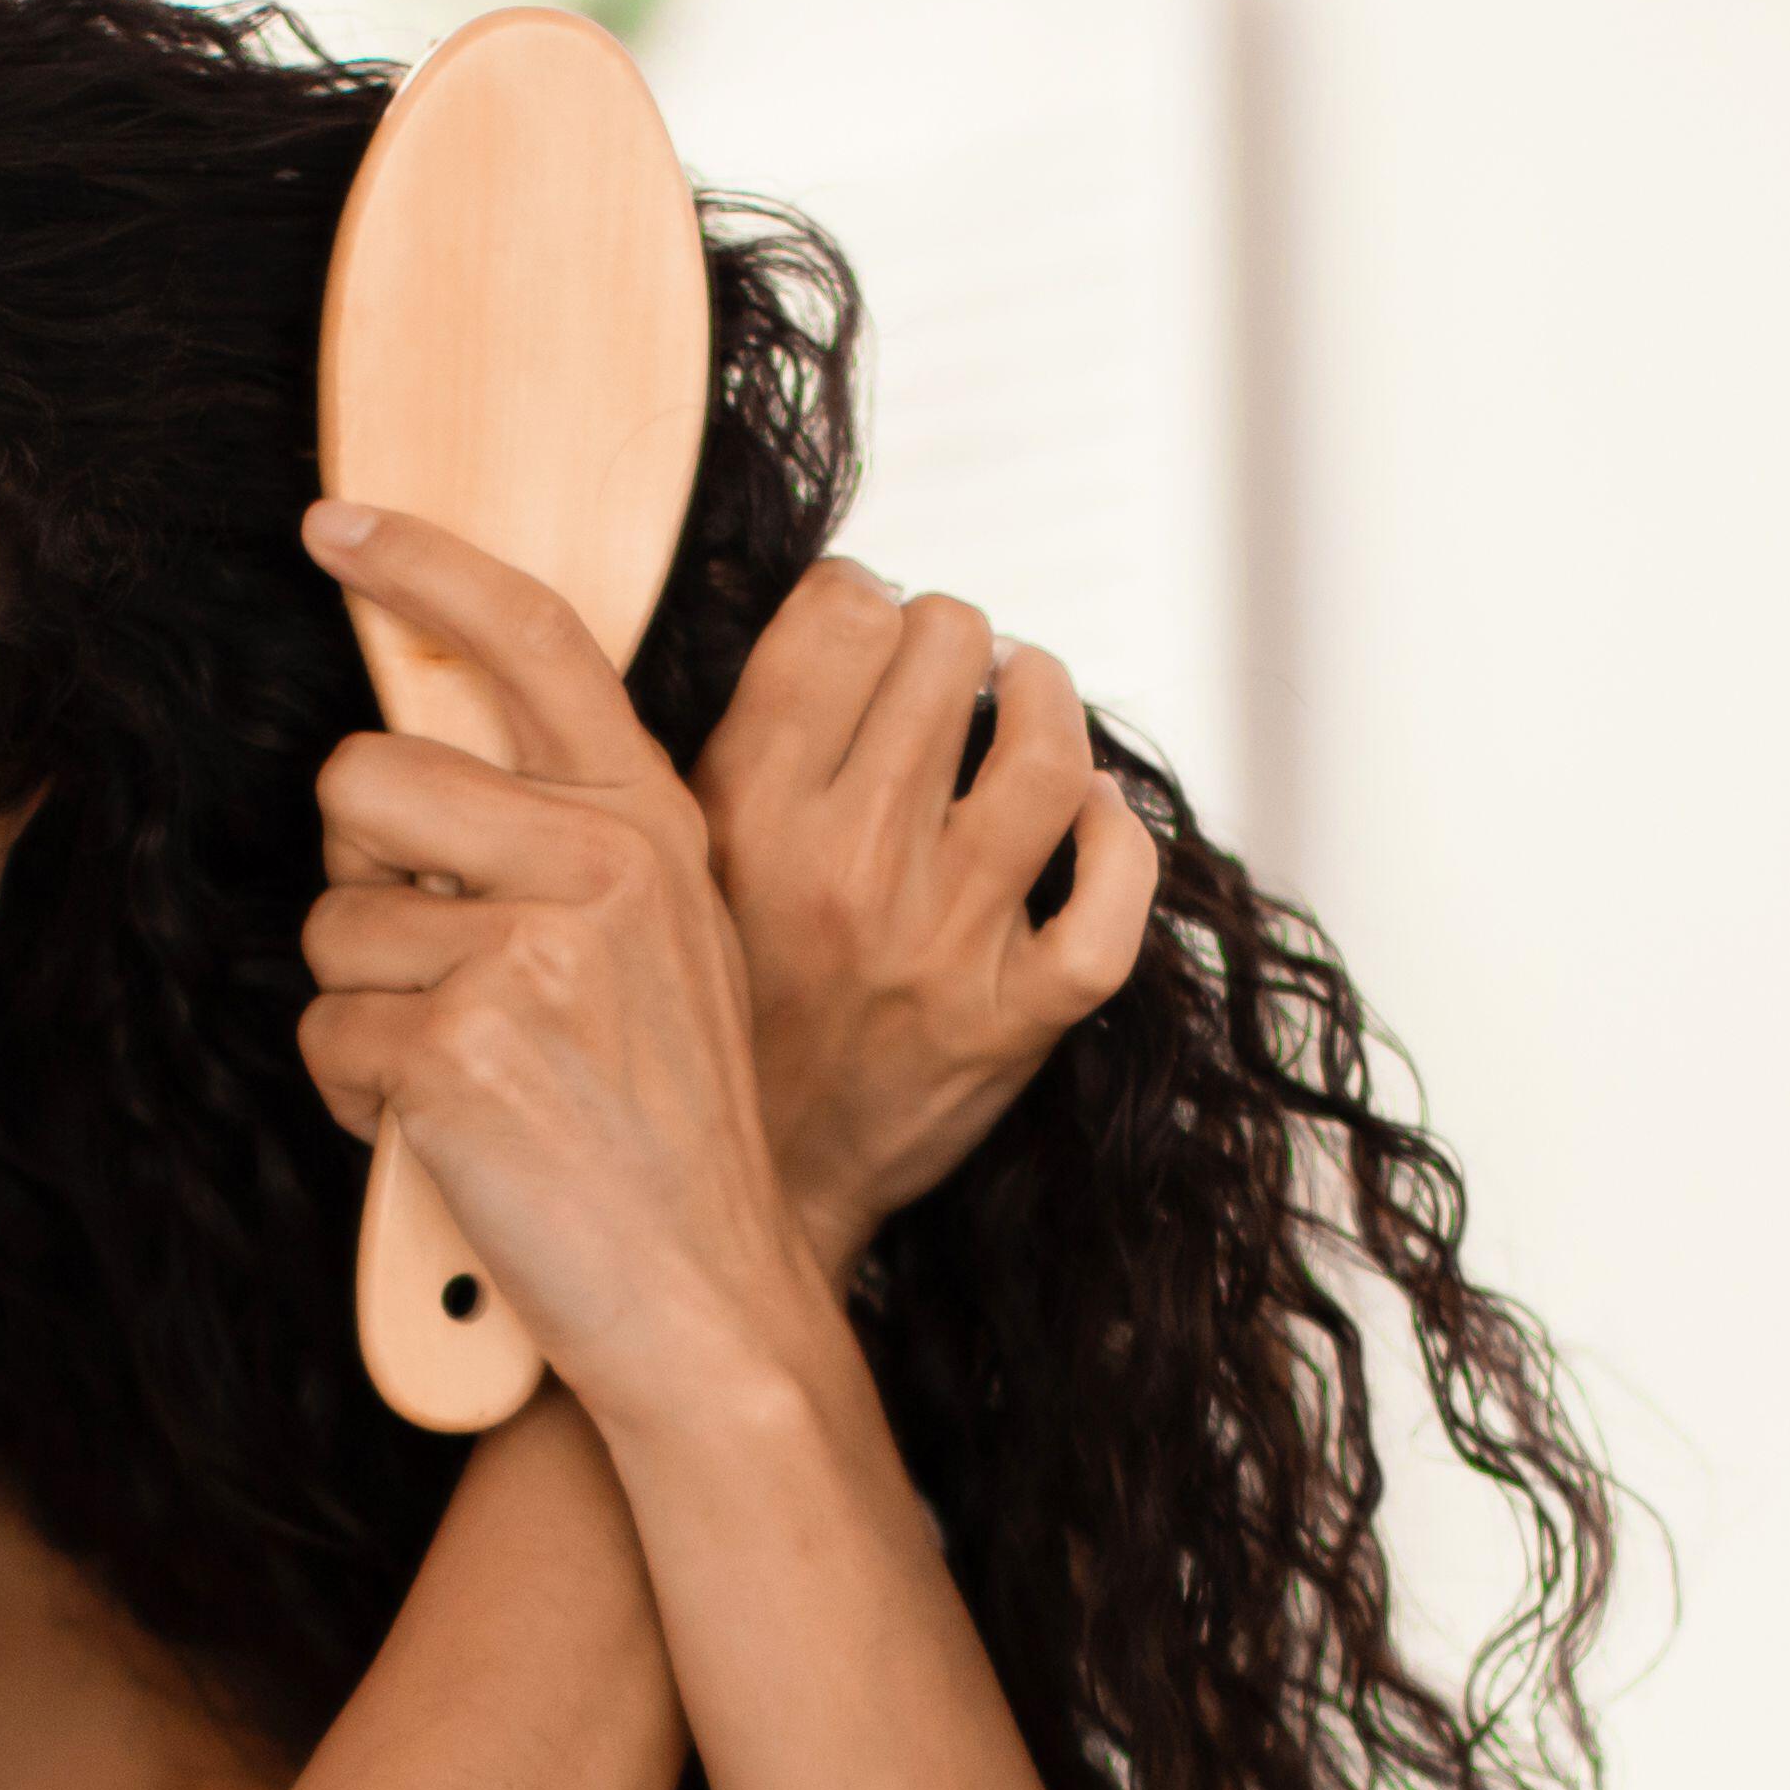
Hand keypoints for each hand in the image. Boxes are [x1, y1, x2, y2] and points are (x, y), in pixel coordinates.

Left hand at [296, 502, 832, 1427]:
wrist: (708, 1298)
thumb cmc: (664, 1134)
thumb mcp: (658, 950)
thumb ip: (568, 845)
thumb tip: (407, 764)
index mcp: (653, 821)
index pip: (533, 640)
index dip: (422, 564)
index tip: (335, 520)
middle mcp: (601, 863)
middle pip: (361, 778)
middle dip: (362, 880)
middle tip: (443, 976)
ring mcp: (532, 953)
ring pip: (330, 926)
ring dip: (366, 1013)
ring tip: (468, 1078)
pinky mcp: (459, 1049)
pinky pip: (325, 1037)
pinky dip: (359, 1103)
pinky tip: (446, 1137)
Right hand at [691, 560, 1164, 1275]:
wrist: (750, 1194)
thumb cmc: (716, 1013)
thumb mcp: (672, 870)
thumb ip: (735, 748)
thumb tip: (833, 612)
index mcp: (746, 816)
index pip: (841, 614)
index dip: (863, 595)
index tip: (863, 625)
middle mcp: (849, 868)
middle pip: (946, 651)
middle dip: (949, 636)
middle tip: (940, 666)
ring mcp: (943, 945)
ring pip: (1047, 751)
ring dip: (1044, 694)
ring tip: (1024, 691)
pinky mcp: (1017, 1020)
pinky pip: (1114, 895)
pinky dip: (1117, 834)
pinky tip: (1086, 813)